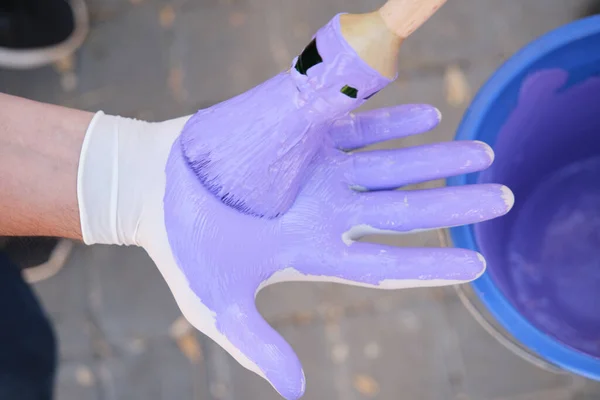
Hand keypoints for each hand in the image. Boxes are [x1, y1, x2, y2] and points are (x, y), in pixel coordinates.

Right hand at [78, 105, 512, 399]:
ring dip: (437, 156)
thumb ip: (257, 346)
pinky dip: (393, 121)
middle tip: (503, 198)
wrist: (156, 187)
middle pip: (404, 209)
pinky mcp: (304, 135)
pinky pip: (359, 125)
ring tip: (482, 152)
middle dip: (454, 204)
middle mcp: (328, 211)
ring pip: (392, 163)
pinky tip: (428, 117)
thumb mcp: (216, 305)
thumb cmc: (183, 248)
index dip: (431, 265)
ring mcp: (320, 170)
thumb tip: (296, 394)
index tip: (478, 266)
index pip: (385, 262)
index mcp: (314, 251)